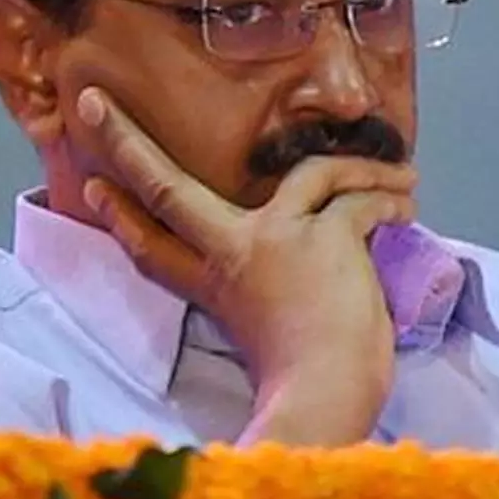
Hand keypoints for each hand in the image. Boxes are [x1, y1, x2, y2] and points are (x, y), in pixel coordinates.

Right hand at [74, 86, 416, 445]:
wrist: (325, 397)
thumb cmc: (311, 381)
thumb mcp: (271, 331)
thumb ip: (274, 289)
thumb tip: (326, 246)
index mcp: (217, 285)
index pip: (155, 247)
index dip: (121, 216)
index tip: (92, 185)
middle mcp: (234, 254)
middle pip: (167, 190)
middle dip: (125, 142)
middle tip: (93, 101)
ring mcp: (275, 238)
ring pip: (314, 171)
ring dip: (363, 169)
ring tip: (401, 179)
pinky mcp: (321, 236)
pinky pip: (360, 199)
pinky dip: (389, 200)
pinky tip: (405, 208)